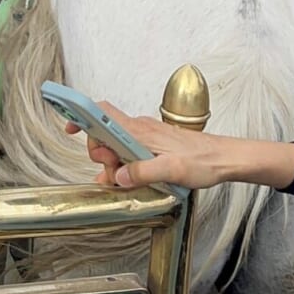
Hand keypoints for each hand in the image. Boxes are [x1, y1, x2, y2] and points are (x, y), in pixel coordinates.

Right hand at [64, 101, 293, 191]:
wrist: (225, 158)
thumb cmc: (204, 161)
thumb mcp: (173, 171)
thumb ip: (143, 172)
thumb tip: (118, 176)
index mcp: (140, 130)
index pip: (103, 112)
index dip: (81, 115)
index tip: (68, 125)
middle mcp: (139, 130)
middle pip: (103, 135)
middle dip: (100, 155)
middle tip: (114, 174)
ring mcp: (145, 138)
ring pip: (115, 147)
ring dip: (113, 165)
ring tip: (126, 180)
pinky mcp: (152, 147)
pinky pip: (128, 152)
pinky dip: (124, 166)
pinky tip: (130, 179)